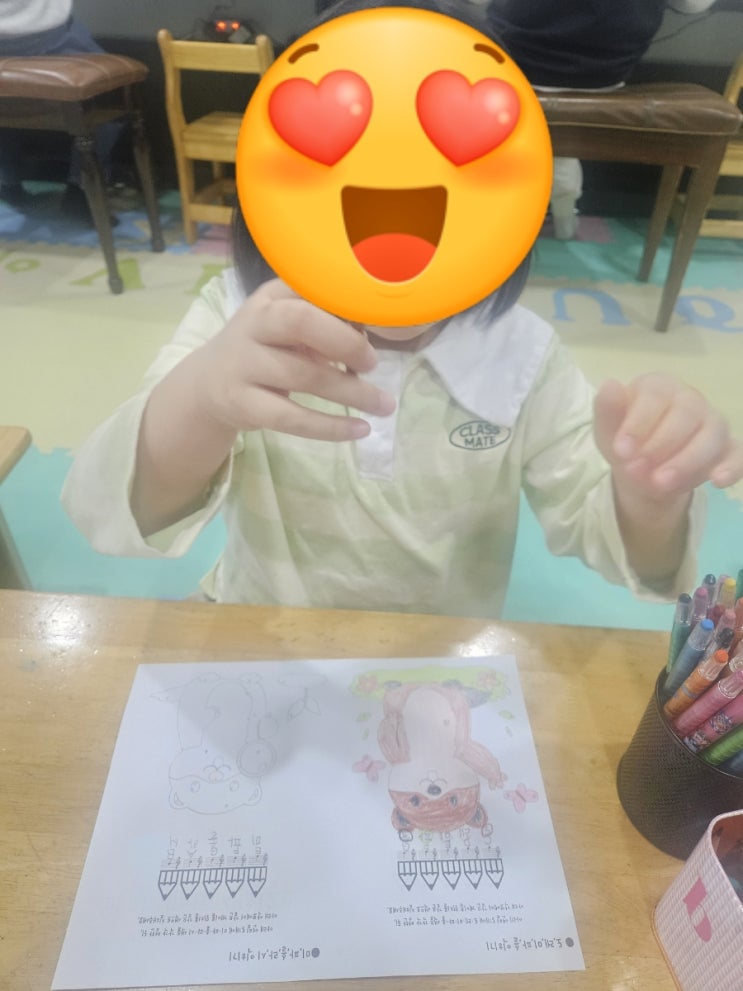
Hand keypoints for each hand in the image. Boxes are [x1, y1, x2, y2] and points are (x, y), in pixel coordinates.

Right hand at [195, 279, 395, 441]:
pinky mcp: (242, 404)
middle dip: (346, 342)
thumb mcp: (285, 322)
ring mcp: (243, 365)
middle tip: (374, 364)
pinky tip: (360, 430)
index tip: (374, 327)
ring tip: (384, 405)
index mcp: (270, 298)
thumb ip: (322, 317)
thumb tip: (372, 329)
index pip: (310, 289)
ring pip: (303, 376)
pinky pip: (291, 418)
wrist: (208, 384)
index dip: (347, 307)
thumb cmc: (263, 348)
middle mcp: (252, 324)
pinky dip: (330, 426)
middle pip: (301, 322)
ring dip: (351, 393)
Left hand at [593, 373, 742, 498]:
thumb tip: (610, 384)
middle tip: (636, 471)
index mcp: (659, 387)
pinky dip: (732, 467)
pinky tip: (717, 481)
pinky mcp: (728, 449)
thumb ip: (607, 410)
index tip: (621, 451)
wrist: (642, 473)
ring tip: (661, 484)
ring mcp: (712, 423)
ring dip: (687, 461)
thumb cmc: (626, 443)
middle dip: (660, 445)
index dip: (638, 423)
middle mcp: (690, 399)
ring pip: (711, 435)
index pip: (655, 395)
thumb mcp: (607, 431)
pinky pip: (738, 454)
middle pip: (686, 413)